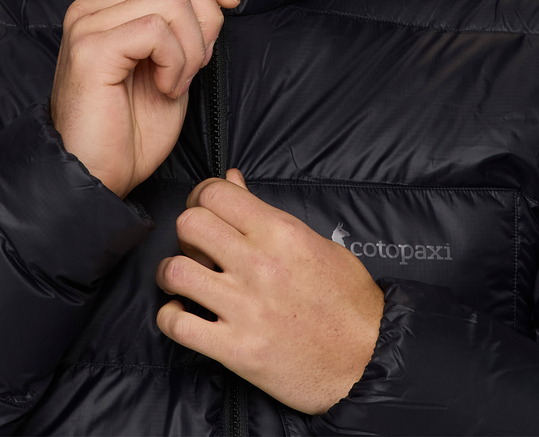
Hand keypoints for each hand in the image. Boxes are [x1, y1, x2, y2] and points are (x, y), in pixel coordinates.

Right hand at [50, 0, 239, 197]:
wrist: (94, 179)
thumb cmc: (130, 132)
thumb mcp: (171, 65)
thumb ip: (184, 25)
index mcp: (110, 5)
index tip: (229, 4)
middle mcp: (93, 6)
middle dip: (207, 11)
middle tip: (197, 60)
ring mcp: (88, 25)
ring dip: (192, 45)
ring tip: (177, 80)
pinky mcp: (91, 49)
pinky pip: (156, 30)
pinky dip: (176, 61)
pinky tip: (166, 88)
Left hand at [156, 170, 384, 414]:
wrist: (368, 358)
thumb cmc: (346, 297)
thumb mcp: (310, 241)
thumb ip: (265, 212)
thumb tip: (231, 179)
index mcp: (280, 232)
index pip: (215, 192)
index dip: (201, 197)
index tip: (205, 211)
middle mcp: (259, 265)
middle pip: (189, 224)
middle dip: (186, 233)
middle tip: (196, 248)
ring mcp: (246, 308)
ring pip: (176, 271)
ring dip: (172, 274)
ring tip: (183, 281)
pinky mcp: (237, 350)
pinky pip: (178, 325)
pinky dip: (170, 317)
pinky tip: (184, 314)